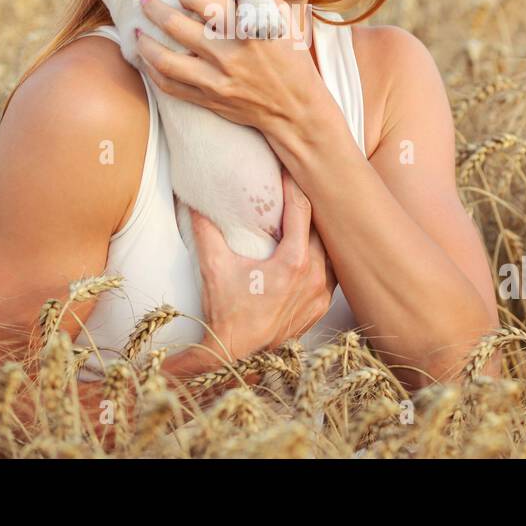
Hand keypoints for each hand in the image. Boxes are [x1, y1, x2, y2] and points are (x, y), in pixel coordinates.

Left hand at [135, 0, 329, 136]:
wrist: (296, 109)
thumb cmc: (292, 58)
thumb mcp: (281, 18)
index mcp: (248, 29)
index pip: (203, 0)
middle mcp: (229, 55)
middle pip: (177, 26)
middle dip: (155, 9)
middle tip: (145, 1)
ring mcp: (216, 81)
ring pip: (165, 60)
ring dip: (145, 42)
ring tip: (135, 30)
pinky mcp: (209, 100)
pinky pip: (170, 86)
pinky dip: (153, 71)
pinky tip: (146, 58)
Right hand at [190, 169, 337, 360]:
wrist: (237, 357)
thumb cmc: (226, 314)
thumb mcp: (213, 267)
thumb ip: (205, 230)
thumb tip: (193, 201)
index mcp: (294, 262)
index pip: (302, 210)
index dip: (295, 185)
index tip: (289, 168)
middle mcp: (316, 277)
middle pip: (322, 227)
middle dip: (311, 204)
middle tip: (301, 182)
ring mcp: (322, 294)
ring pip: (331, 250)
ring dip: (320, 232)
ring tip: (308, 214)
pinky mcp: (321, 308)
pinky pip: (332, 273)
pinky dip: (324, 257)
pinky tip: (314, 249)